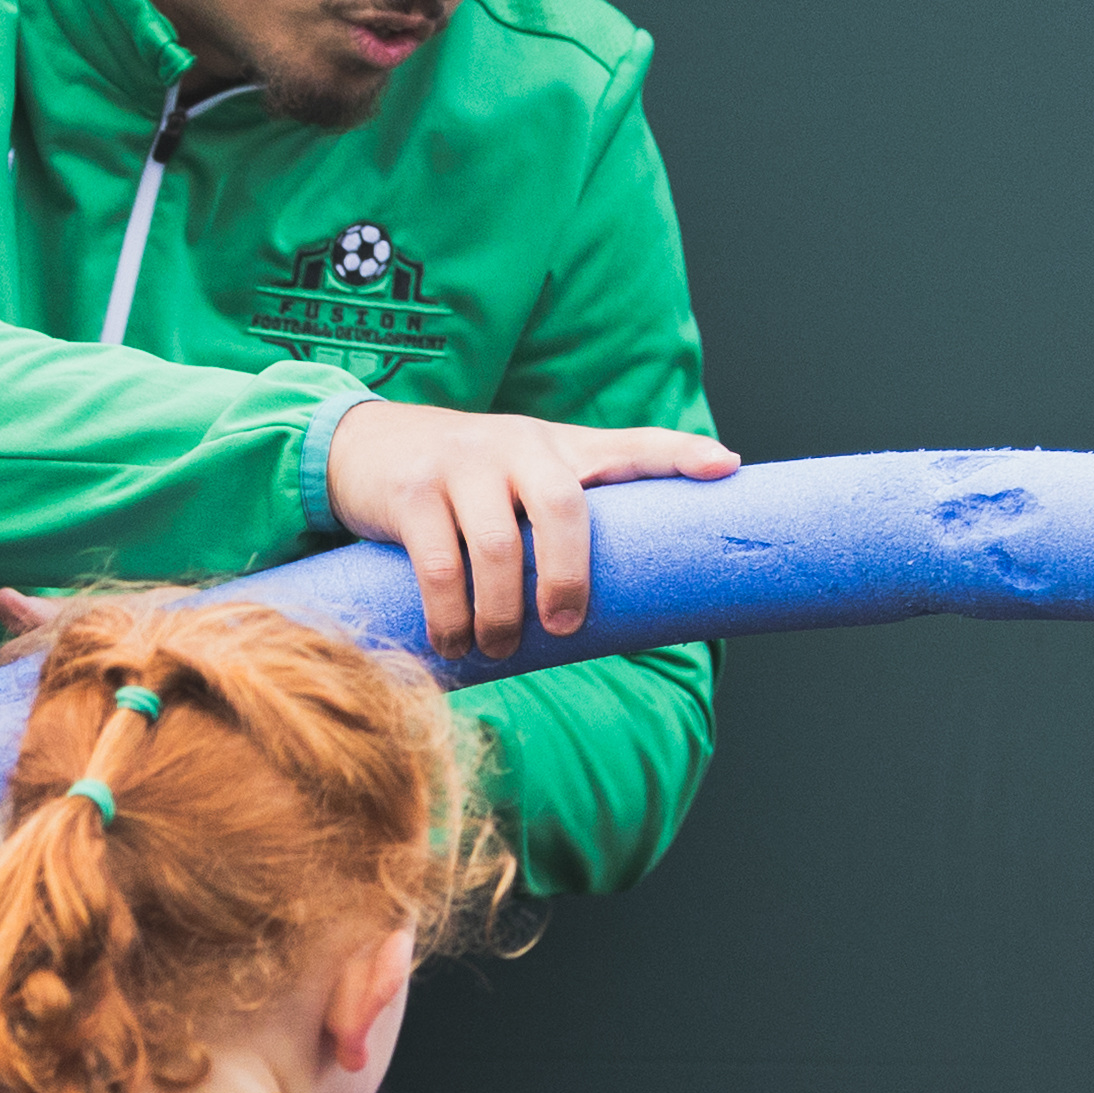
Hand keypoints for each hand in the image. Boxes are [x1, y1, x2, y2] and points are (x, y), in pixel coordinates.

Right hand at [321, 401, 739, 658]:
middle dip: (570, 576)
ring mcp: (462, 463)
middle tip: (564, 628)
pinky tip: (452, 642)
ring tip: (499, 649)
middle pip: (564, 506)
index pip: (631, 445)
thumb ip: (575, 516)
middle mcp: (517, 443)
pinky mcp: (412, 490)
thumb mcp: (526, 478)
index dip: (679, 454)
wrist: (369, 445)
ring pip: (498, 546)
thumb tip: (642, 604)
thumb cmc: (470, 481)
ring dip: (503, 613)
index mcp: (560, 447)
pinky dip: (449, 615)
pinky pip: (438, 564)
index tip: (725, 467)